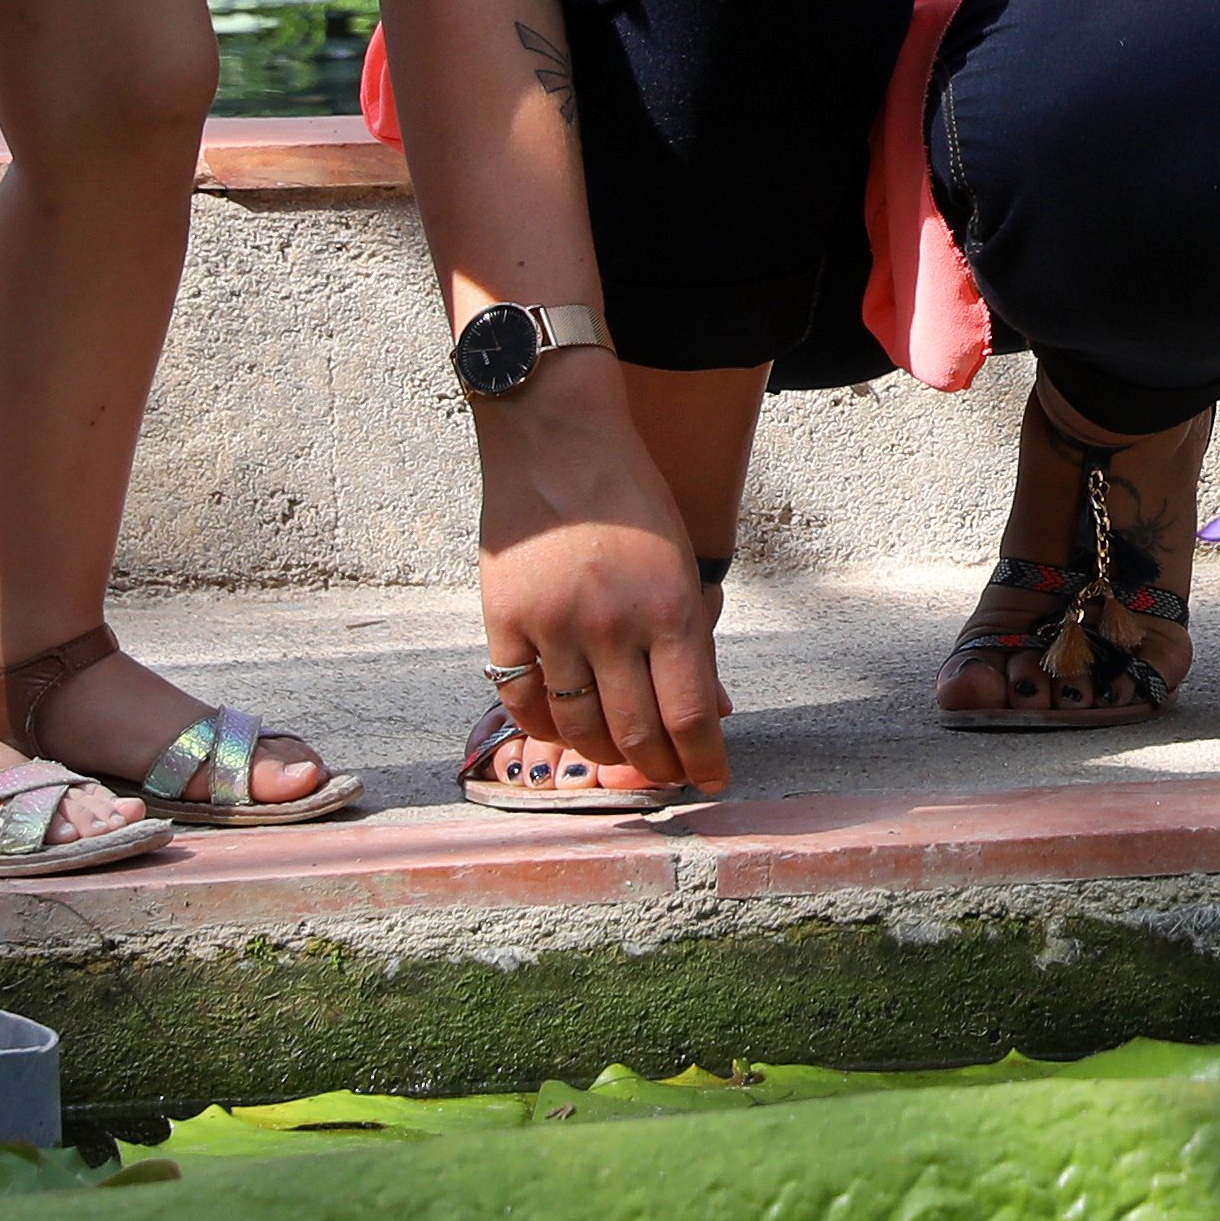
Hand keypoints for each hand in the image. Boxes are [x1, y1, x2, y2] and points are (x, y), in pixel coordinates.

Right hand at [473, 374, 724, 783]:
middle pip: (636, 732)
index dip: (703, 760)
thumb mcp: (681, 561)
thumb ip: (694, 638)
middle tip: (666, 779)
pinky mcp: (505, 618)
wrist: (558, 438)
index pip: (691, 713)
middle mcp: (614, 623)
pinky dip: (543, 728)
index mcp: (671, 606)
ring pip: (577, 725)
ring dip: (601, 755)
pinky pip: (521, 699)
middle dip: (657, 768)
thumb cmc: (631, 498)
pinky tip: (562, 731)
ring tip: (618, 759)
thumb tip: (714, 712)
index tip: (712, 781)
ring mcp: (554, 623)